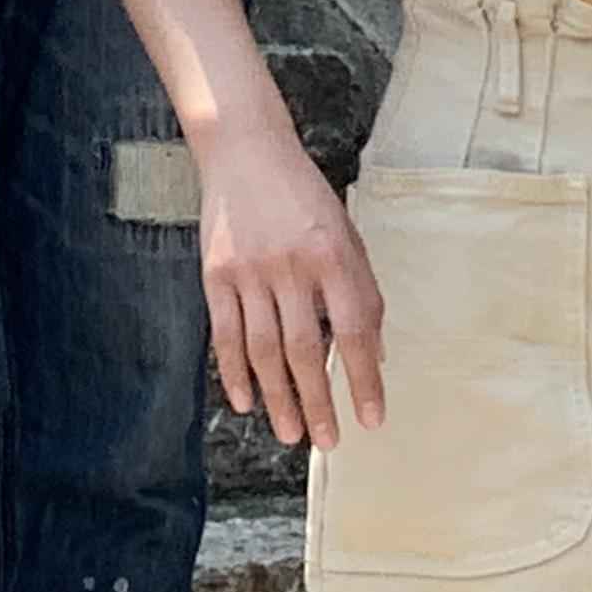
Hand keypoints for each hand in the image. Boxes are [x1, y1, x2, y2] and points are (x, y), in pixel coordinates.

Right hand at [197, 112, 385, 448]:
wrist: (246, 149)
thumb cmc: (304, 196)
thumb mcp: (346, 233)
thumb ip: (362, 292)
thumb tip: (376, 356)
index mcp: (334, 253)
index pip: (355, 329)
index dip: (364, 378)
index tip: (372, 418)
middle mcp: (292, 264)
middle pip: (306, 348)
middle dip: (319, 402)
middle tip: (328, 442)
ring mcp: (250, 269)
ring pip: (264, 349)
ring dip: (279, 397)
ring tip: (291, 433)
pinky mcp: (216, 273)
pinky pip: (225, 334)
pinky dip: (234, 372)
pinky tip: (245, 402)